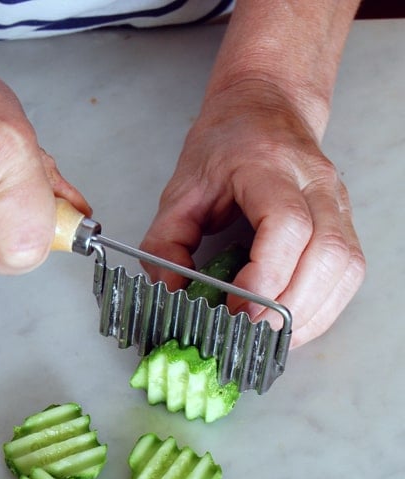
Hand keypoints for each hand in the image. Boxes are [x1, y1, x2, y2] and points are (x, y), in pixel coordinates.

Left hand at [140, 79, 364, 346]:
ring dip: (309, 314)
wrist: (266, 107)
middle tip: (251, 334)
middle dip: (288, 307)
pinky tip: (290, 324)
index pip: (287, 224)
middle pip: (325, 253)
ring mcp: (338, 204)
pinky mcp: (345, 225)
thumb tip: (170, 293)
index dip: (266, 276)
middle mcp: (315, 183)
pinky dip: (321, 309)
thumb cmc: (225, 144)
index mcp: (270, 165)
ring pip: (344, 268)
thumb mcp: (180, 187)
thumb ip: (165, 242)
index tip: (238, 308)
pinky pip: (346, 276)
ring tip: (270, 337)